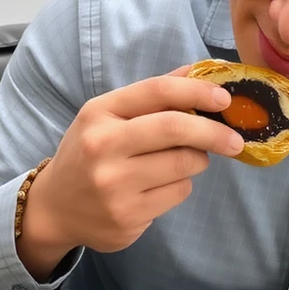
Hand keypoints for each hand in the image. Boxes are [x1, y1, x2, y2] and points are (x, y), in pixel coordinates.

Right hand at [18, 66, 243, 276]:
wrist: (54, 208)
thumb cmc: (91, 153)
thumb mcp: (109, 116)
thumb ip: (152, 96)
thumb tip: (200, 72)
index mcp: (99, 112)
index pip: (157, 92)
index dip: (198, 92)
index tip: (225, 99)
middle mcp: (102, 146)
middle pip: (175, 129)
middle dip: (214, 132)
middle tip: (235, 139)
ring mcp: (113, 185)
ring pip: (184, 165)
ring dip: (197, 161)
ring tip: (185, 160)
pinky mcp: (127, 217)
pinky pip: (177, 193)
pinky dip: (181, 185)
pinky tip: (160, 186)